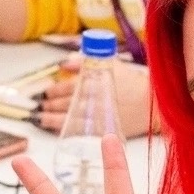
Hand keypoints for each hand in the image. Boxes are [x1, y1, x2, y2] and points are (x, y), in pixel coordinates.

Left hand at [31, 56, 156, 135]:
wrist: (152, 105)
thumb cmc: (133, 84)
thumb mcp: (111, 65)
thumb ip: (84, 62)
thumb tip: (63, 63)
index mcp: (92, 83)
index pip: (65, 87)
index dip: (53, 90)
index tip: (46, 91)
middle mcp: (91, 100)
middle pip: (62, 103)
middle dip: (49, 105)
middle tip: (41, 105)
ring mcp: (94, 117)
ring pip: (65, 118)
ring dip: (50, 119)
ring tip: (41, 119)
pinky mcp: (100, 131)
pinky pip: (75, 131)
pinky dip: (62, 130)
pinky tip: (55, 129)